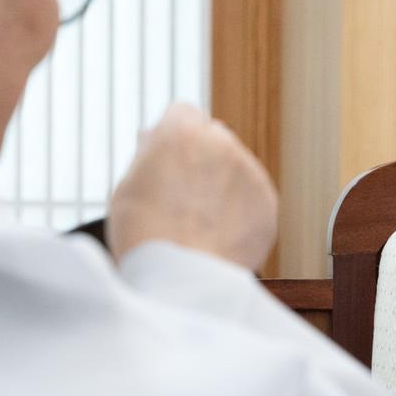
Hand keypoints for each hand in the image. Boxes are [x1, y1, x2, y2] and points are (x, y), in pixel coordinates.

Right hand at [109, 103, 277, 270]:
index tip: (169, 162)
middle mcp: (220, 142)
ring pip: (236, 167)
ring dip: (223, 184)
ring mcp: (249, 171)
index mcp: (181, 132)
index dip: (173, 139)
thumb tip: (152, 136)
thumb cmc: (145, 238)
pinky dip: (241, 211)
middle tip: (184, 197)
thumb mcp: (128, 186)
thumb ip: (147, 155)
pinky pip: (253, 197)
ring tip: (200, 224)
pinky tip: (219, 236)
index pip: (182, 113)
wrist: (180, 281)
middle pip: (213, 137)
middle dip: (203, 158)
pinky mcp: (268, 201)